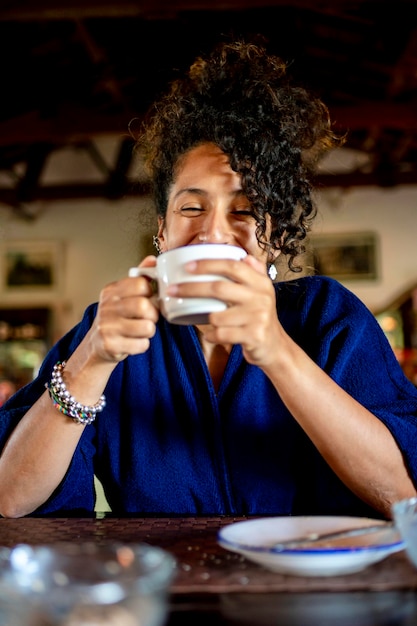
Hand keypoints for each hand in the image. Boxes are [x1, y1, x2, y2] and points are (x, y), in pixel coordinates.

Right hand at [89, 256, 159, 361]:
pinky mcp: (110, 345)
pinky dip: (143, 345)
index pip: (141, 284)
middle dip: (153, 315)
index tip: (147, 299)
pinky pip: (142, 345)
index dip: (150, 293)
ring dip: (149, 331)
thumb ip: (139, 278)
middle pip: (144, 306)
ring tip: (141, 330)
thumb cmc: (116, 317)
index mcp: (111, 291)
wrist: (97, 344)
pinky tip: (134, 341)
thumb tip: (153, 259)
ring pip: (147, 327)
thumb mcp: (124, 295)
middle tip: (148, 318)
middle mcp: (107, 306)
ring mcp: (107, 326)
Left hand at [167, 255, 282, 366]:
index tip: (187, 267)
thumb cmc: (259, 317)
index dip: (208, 264)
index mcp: (261, 283)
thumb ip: (254, 273)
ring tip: (208, 320)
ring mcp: (258, 317)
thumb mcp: (262, 293)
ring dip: (206, 319)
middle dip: (191, 288)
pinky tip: (212, 336)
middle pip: (218, 288)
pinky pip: (221, 334)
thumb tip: (244, 256)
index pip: (232, 266)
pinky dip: (212, 336)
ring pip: (216, 316)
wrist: (275, 347)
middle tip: (172, 290)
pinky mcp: (253, 336)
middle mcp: (261, 297)